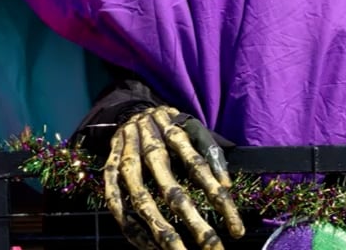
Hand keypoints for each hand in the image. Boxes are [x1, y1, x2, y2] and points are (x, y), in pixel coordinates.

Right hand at [102, 106, 244, 249]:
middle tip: (212, 249)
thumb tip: (226, 185)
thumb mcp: (195, 128)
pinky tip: (148, 246)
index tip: (236, 230)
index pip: (200, 169)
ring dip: (159, 229)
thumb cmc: (170, 125)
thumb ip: (212, 154)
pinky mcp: (109, 168)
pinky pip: (114, 201)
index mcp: (173, 132)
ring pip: (141, 199)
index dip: (220, 200)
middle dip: (193, 223)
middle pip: (171, 190)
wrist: (131, 108)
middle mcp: (149, 146)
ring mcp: (126, 157)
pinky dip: (129, 225)